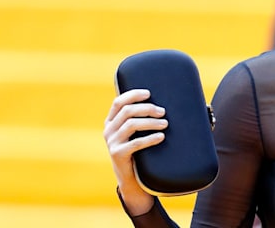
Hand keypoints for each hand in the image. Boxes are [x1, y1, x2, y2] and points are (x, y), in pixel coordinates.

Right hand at [103, 89, 167, 214]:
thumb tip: (162, 105)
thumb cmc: (138, 152)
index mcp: (111, 122)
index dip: (133, 95)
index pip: (118, 102)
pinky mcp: (117, 154)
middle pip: (127, 111)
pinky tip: (161, 137)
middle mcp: (109, 130)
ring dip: (151, 122)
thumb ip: (140, 119)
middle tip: (163, 112)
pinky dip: (150, 138)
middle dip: (147, 108)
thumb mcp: (135, 134)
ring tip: (165, 124)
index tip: (149, 93)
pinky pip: (135, 143)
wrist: (132, 180)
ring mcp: (111, 142)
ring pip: (131, 124)